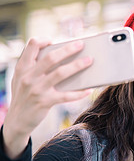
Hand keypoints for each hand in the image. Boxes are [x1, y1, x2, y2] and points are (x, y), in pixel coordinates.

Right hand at [2, 38, 91, 158]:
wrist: (17, 120)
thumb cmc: (24, 95)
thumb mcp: (22, 78)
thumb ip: (34, 67)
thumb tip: (60, 56)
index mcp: (23, 68)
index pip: (31, 46)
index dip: (44, 40)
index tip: (54, 40)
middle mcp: (28, 76)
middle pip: (51, 58)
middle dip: (68, 49)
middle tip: (81, 44)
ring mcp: (37, 89)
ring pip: (60, 73)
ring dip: (77, 66)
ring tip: (89, 61)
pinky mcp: (45, 102)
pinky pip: (66, 95)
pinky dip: (79, 92)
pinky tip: (88, 89)